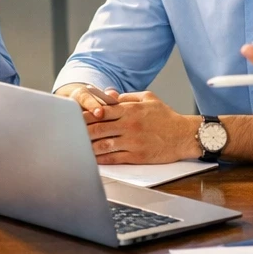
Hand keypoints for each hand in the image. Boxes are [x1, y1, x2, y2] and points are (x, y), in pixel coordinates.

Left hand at [59, 84, 200, 162]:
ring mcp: (132, 142)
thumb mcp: (148, 99)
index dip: (85, 114)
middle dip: (82, 131)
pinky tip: (92, 158)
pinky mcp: (137, 156)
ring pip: (103, 145)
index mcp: (130, 110)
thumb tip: (108, 94)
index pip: (101, 111)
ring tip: (75, 147)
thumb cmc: (166, 116)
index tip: (73, 116)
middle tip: (68, 132)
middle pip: (98, 129)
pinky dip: (101, 159)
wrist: (184, 135)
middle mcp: (129, 126)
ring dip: (88, 147)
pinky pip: (114, 158)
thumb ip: (127, 97)